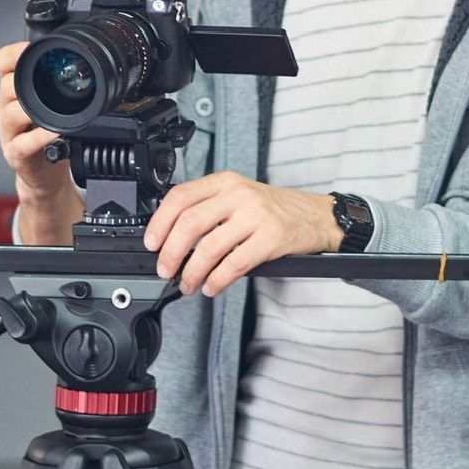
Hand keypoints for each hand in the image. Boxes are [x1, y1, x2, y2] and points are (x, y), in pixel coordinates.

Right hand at [0, 42, 80, 241]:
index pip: (1, 62)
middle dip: (24, 81)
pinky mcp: (15, 154)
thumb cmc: (48, 134)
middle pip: (5, 86)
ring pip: (9, 113)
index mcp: (12, 90)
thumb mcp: (48, 104)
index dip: (13, 53)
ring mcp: (8, 132)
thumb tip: (82, 62)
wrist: (45, 173)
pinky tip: (52, 132)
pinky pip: (22, 144)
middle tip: (46, 81)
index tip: (32, 48)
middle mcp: (5, 108)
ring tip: (49, 109)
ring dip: (29, 109)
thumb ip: (54, 83)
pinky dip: (37, 137)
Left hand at [141, 171, 342, 296]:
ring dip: (192, 272)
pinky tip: (211, 286)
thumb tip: (171, 238)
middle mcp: (239, 195)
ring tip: (188, 284)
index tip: (151, 243)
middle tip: (165, 269)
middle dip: (170, 252)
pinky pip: (235, 264)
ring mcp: (256, 216)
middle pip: (189, 223)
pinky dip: (217, 280)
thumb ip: (209, 208)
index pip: (180, 196)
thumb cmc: (275, 210)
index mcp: (226, 182)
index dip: (159, 222)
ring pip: (209, 247)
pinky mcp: (271, 238)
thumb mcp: (240, 196)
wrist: (317, 216)